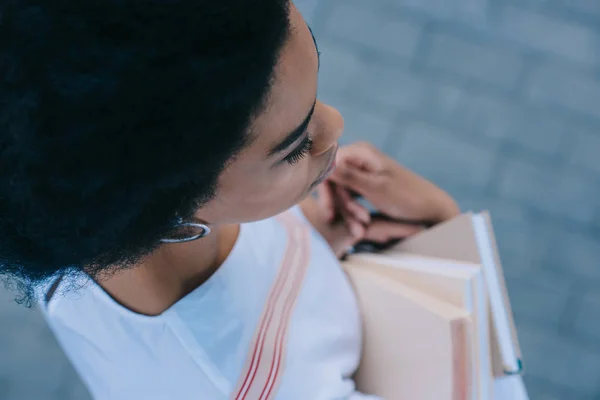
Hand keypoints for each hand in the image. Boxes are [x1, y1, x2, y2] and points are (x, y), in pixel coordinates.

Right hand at [318, 142, 459, 241]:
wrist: (430, 209)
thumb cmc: (407, 197)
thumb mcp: (376, 188)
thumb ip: (349, 176)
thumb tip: (324, 164)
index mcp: (360, 152)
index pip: (328, 168)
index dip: (326, 191)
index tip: (330, 213)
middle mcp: (357, 158)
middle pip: (332, 183)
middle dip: (341, 207)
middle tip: (355, 228)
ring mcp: (360, 171)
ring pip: (340, 193)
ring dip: (348, 214)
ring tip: (361, 232)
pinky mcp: (363, 184)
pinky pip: (348, 198)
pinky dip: (353, 213)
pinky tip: (360, 227)